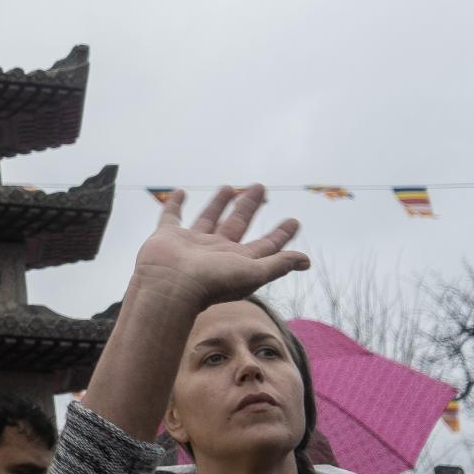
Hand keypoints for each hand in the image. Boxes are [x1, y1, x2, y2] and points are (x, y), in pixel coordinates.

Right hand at [132, 186, 310, 311]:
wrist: (170, 287)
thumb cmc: (213, 283)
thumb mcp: (254, 273)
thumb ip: (278, 264)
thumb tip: (306, 261)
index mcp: (238, 261)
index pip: (265, 246)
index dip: (281, 235)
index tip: (294, 221)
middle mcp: (215, 251)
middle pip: (237, 224)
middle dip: (250, 206)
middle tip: (260, 187)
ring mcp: (191, 243)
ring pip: (209, 218)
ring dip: (220, 203)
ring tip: (231, 188)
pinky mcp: (167, 235)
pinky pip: (171, 216)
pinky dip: (174, 204)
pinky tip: (180, 192)